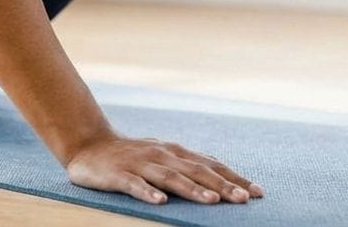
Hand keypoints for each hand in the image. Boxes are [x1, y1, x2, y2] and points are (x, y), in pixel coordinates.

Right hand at [65, 134, 265, 205]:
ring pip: (171, 178)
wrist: (89, 145)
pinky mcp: (119, 174)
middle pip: (197, 171)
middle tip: (245, 199)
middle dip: (223, 185)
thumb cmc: (132, 156)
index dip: (235, 178)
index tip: (258, 192)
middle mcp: (163, 155)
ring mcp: (141, 164)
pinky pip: (135, 185)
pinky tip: (161, 203)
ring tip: (213, 202)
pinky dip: (148, 193)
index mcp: (176, 153)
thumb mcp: (163, 157)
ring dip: (193, 190)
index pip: (211, 165)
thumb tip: (220, 179)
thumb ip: (187, 166)